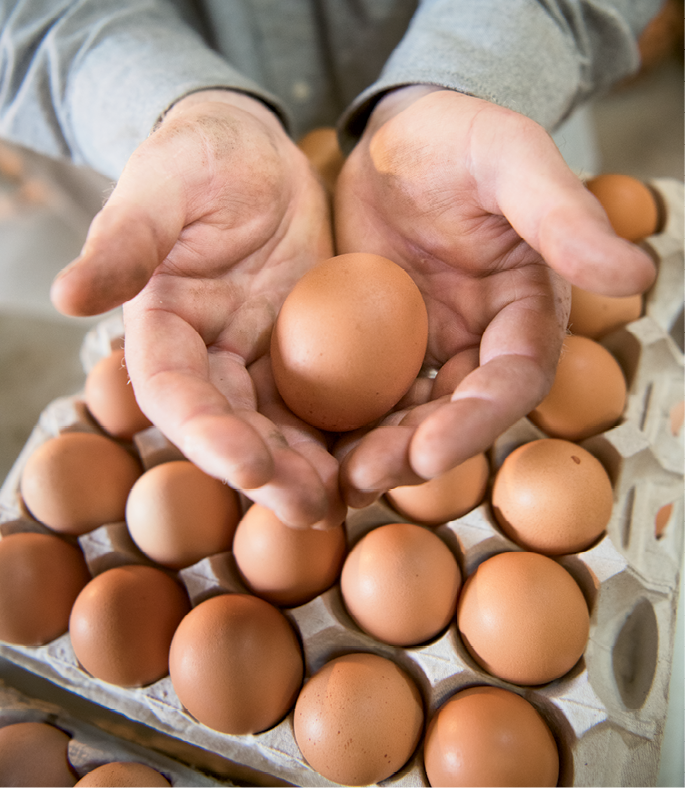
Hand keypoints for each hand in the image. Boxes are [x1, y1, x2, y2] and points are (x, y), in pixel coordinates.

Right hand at [51, 90, 344, 527]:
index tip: (247, 464)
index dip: (205, 433)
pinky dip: (351, 429)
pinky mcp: (309, 350)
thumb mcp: (162, 188)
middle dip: (269, 472)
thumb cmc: (200, 159)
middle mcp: (210, 357)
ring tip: (348, 499)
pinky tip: (382, 452)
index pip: (173, 392)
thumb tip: (66, 295)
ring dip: (311, 468)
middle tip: (311, 507)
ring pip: (282, 426)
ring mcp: (261, 358)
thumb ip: (126, 243)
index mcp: (164, 328)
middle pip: (233, 427)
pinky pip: (330, 397)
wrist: (254, 154)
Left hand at [333, 86, 655, 506]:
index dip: (477, 422)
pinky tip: (309, 441)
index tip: (431, 454)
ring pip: (408, 415)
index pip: (512, 381)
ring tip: (336, 478)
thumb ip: (564, 217)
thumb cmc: (461, 140)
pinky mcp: (376, 344)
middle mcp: (479, 343)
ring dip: (376, 450)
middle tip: (366, 478)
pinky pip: (360, 390)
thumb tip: (639, 272)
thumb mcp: (512, 162)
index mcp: (523, 312)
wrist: (396, 141)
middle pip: (455, 415)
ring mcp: (425, 348)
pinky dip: (341, 420)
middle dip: (416, 452)